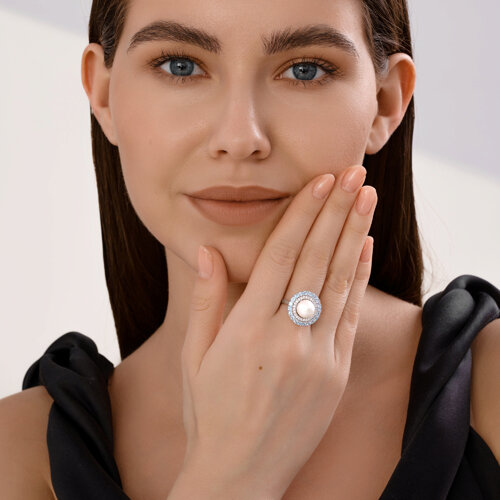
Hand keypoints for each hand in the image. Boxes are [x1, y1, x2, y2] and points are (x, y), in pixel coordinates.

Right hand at [180, 165, 376, 498]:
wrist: (240, 473)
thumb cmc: (209, 412)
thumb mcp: (194, 356)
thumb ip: (206, 300)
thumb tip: (208, 251)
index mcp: (246, 330)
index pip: (280, 256)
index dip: (302, 214)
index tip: (320, 181)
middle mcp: (285, 338)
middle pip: (315, 260)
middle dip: (336, 211)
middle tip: (354, 172)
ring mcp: (317, 357)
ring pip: (339, 282)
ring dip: (355, 234)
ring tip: (367, 197)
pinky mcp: (336, 374)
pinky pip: (351, 316)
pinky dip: (359, 278)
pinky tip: (364, 248)